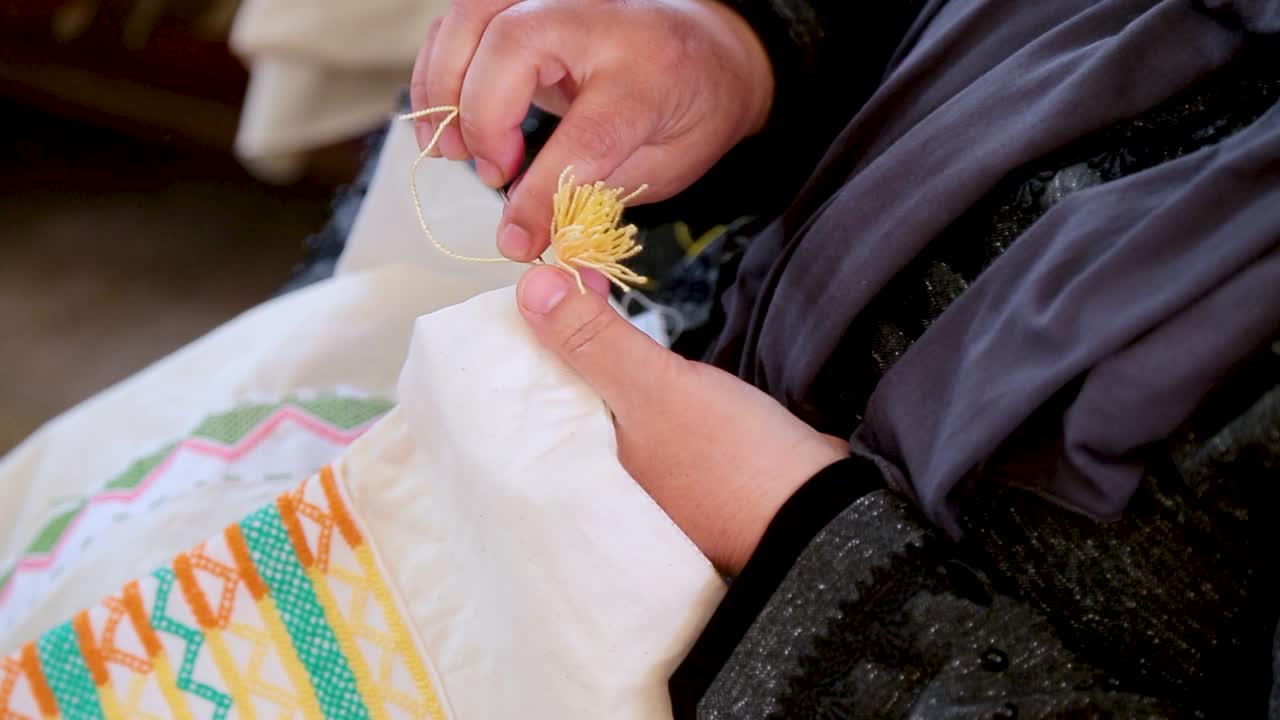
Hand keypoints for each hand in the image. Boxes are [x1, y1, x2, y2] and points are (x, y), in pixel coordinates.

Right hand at [410, 0, 773, 261]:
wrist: (712, 50)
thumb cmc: (691, 109)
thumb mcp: (665, 166)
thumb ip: (596, 193)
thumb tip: (530, 231)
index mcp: (649, 74)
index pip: (586, 133)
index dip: (541, 194)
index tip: (518, 239)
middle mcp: (602, 22)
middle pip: (514, 44)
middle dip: (482, 115)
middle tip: (491, 172)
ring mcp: (562, 1)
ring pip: (474, 13)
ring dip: (443, 83)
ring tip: (453, 146)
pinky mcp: (530, 2)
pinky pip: (462, 16)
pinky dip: (439, 65)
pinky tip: (447, 115)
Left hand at [516, 265, 846, 573]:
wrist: (821, 516)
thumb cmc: (730, 461)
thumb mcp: (654, 390)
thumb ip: (593, 341)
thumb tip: (530, 285)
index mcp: (577, 472)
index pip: (526, 402)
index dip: (528, 340)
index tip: (538, 287)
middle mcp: (600, 482)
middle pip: (564, 401)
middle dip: (564, 345)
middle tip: (570, 282)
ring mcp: (643, 479)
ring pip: (605, 407)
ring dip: (602, 361)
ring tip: (594, 301)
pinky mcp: (682, 469)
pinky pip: (643, 417)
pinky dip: (638, 385)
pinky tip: (640, 356)